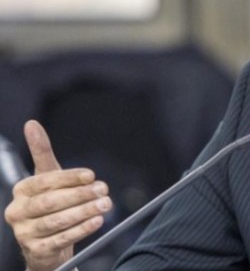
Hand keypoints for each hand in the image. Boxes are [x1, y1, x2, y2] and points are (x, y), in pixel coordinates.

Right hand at [4, 120, 111, 270]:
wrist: (46, 244)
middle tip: (103, 190)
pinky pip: (61, 239)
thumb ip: (41, 152)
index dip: (69, 178)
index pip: (45, 181)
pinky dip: (81, 230)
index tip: (91, 175)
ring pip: (56, 221)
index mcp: (21, 191)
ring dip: (83, 212)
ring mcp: (25, 234)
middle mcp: (18, 212)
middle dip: (80, 195)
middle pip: (50, 202)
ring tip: (104, 205)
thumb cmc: (49, 204)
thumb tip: (32, 124)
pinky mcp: (37, 251)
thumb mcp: (48, 178)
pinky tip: (96, 221)